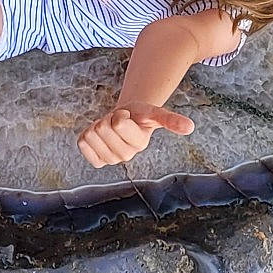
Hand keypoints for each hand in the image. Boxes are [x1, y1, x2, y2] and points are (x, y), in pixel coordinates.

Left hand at [76, 102, 194, 167]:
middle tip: (117, 122)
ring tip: (109, 128)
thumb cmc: (140, 115)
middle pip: (102, 128)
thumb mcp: (154, 112)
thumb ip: (171, 120)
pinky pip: (82, 143)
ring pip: (91, 134)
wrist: (125, 119)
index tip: (128, 116)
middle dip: (108, 118)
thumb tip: (190, 127)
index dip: (119, 113)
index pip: (118, 122)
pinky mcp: (97, 160)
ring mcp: (110, 160)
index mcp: (140, 144)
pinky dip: (87, 135)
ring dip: (97, 124)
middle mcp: (126, 156)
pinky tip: (99, 137)